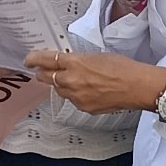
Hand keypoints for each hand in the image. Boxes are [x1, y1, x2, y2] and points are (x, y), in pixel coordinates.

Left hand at [23, 51, 165, 114]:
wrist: (137, 87)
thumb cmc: (122, 67)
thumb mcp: (95, 56)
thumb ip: (77, 61)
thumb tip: (68, 64)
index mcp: (74, 63)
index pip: (46, 60)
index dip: (34, 59)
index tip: (28, 60)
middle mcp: (71, 80)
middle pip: (46, 77)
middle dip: (44, 73)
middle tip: (44, 70)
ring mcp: (76, 96)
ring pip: (59, 90)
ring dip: (61, 85)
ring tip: (76, 80)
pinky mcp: (83, 108)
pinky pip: (73, 100)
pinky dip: (75, 95)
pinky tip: (88, 91)